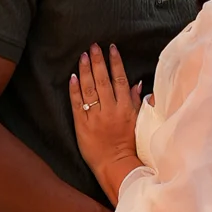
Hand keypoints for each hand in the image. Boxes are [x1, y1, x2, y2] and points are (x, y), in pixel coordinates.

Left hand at [67, 44, 142, 189]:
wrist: (116, 165)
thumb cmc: (129, 144)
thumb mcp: (138, 122)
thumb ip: (137, 102)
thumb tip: (138, 83)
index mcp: (126, 108)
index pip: (120, 79)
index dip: (115, 62)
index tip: (111, 48)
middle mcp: (110, 109)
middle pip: (103, 80)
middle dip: (98, 61)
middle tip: (93, 46)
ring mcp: (96, 117)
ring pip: (90, 89)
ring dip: (86, 70)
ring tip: (83, 56)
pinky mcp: (82, 125)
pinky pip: (77, 104)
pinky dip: (75, 90)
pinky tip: (72, 77)